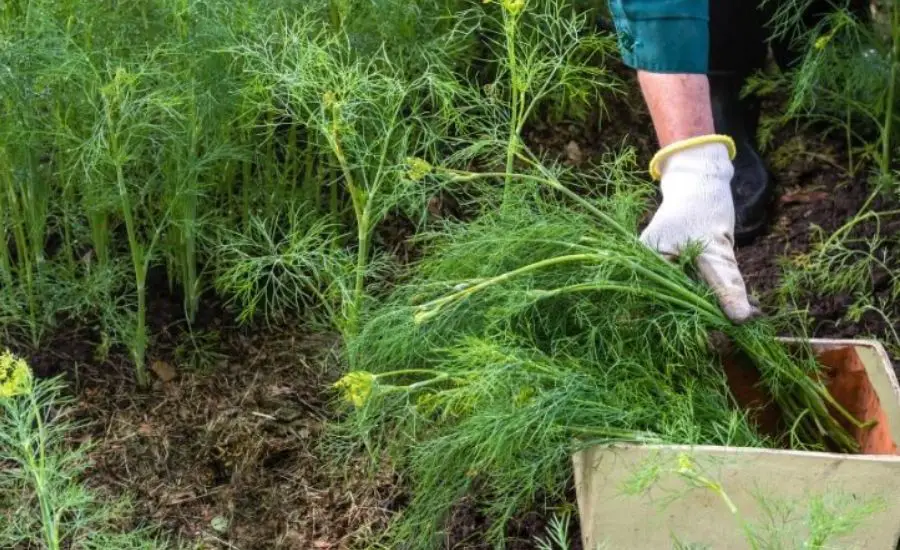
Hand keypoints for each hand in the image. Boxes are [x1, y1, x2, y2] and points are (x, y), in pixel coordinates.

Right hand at [640, 140, 760, 323]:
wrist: (701, 181)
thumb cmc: (701, 206)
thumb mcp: (715, 248)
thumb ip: (725, 284)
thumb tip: (741, 320)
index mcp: (646, 265)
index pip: (664, 305)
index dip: (690, 324)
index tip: (719, 339)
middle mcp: (650, 270)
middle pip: (677, 306)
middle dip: (709, 318)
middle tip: (742, 326)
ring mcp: (665, 270)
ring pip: (691, 300)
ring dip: (719, 309)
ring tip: (750, 314)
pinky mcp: (682, 269)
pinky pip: (698, 289)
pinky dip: (719, 296)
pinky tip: (744, 304)